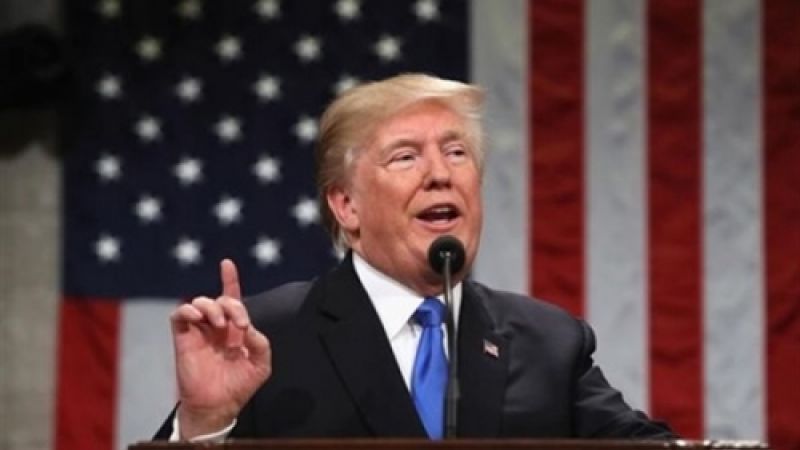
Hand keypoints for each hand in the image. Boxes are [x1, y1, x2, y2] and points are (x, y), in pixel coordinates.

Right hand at [170, 259, 270, 439]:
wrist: (218, 406)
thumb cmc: (239, 385)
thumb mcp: (261, 364)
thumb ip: (261, 343)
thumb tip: (248, 327)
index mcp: (235, 329)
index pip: (232, 298)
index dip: (230, 280)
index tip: (227, 264)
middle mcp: (217, 326)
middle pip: (221, 299)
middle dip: (232, 304)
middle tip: (238, 325)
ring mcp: (200, 331)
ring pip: (200, 302)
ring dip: (212, 307)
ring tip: (219, 324)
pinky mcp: (184, 338)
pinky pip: (180, 315)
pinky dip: (188, 310)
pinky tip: (198, 318)